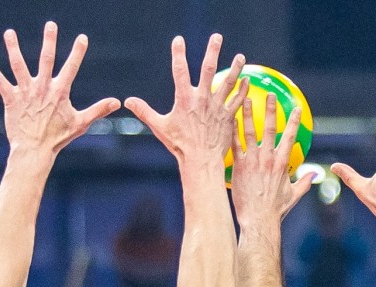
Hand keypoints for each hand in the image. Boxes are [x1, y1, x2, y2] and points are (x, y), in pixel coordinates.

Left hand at [0, 22, 120, 157]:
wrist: (34, 151)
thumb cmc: (58, 138)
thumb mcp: (80, 123)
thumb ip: (98, 110)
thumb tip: (117, 102)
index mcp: (59, 92)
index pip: (71, 67)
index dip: (77, 52)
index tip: (82, 38)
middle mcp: (42, 88)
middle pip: (46, 59)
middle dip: (49, 41)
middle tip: (51, 24)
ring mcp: (25, 93)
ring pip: (18, 65)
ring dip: (13, 48)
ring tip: (9, 32)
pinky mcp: (11, 100)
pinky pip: (0, 82)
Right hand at [125, 34, 245, 166]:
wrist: (200, 161)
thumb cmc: (179, 145)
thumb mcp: (159, 127)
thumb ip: (144, 111)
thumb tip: (127, 101)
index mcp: (184, 99)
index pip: (179, 71)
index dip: (178, 54)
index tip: (178, 40)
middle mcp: (202, 99)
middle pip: (208, 69)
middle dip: (212, 50)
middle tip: (217, 36)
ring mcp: (216, 106)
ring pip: (228, 81)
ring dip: (235, 67)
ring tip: (240, 57)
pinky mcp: (227, 116)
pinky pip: (238, 100)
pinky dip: (243, 89)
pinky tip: (247, 79)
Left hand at [230, 94, 310, 226]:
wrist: (258, 220)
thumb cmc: (275, 211)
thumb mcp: (293, 195)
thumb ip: (304, 183)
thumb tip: (314, 175)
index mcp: (282, 163)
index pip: (290, 136)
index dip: (294, 121)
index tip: (296, 107)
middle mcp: (268, 158)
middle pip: (269, 127)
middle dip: (271, 109)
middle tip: (270, 94)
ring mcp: (253, 161)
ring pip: (250, 131)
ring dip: (248, 113)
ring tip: (245, 98)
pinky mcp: (239, 166)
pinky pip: (235, 145)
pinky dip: (232, 131)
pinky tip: (228, 119)